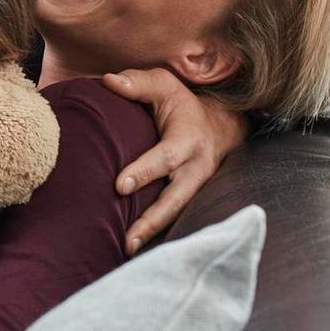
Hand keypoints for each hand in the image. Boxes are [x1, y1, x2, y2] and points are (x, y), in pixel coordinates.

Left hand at [106, 68, 249, 253]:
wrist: (220, 127)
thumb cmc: (182, 105)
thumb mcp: (165, 86)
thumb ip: (138, 83)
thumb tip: (109, 81)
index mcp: (188, 141)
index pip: (165, 158)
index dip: (145, 171)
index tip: (121, 186)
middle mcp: (196, 170)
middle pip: (176, 198)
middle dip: (153, 218)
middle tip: (128, 237)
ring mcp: (195, 189)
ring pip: (177, 215)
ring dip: (153, 234)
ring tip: (126, 249)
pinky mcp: (189, 199)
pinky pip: (175, 219)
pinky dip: (157, 234)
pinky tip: (133, 249)